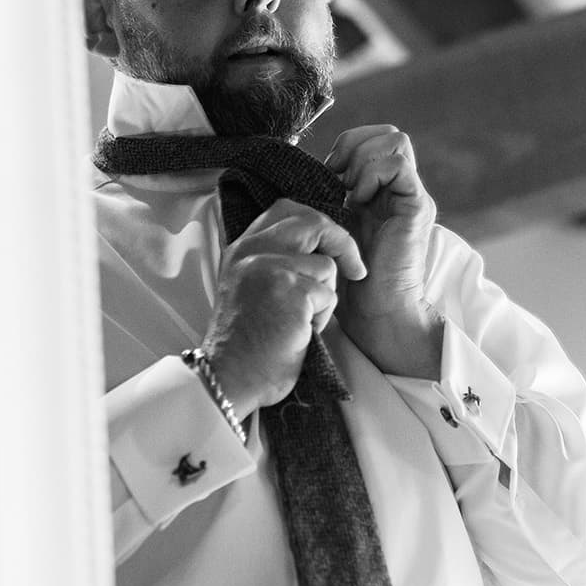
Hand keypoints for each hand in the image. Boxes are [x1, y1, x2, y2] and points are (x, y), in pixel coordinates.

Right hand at [203, 199, 366, 412]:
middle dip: (342, 244)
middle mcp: (253, 251)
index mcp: (242, 248)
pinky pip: (329, 295)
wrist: (231, 376)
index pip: (286, 208)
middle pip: (314, 223)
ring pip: (327, 265)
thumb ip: (272, 258)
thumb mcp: (248, 286)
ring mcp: (271, 268)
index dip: (316, 220)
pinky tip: (300, 333)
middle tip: (354, 269)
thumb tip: (318, 241)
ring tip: (301, 320)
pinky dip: (323, 318)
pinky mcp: (291, 290)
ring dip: (325, 296)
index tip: (329, 243)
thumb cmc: (247, 339)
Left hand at [322, 125, 444, 377]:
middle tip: (340, 181)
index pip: (372, 138)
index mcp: (381, 190)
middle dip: (355, 147)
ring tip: (353, 193)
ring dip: (364, 161)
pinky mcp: (417, 206)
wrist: (375, 311)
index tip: (329, 174)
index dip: (347, 145)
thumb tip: (319, 169)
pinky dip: (373, 175)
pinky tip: (361, 201)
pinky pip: (398, 165)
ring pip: (395, 141)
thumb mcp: (334, 226)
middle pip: (387, 133)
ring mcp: (410, 195)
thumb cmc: (350, 279)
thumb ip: (333, 197)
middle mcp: (400, 188)